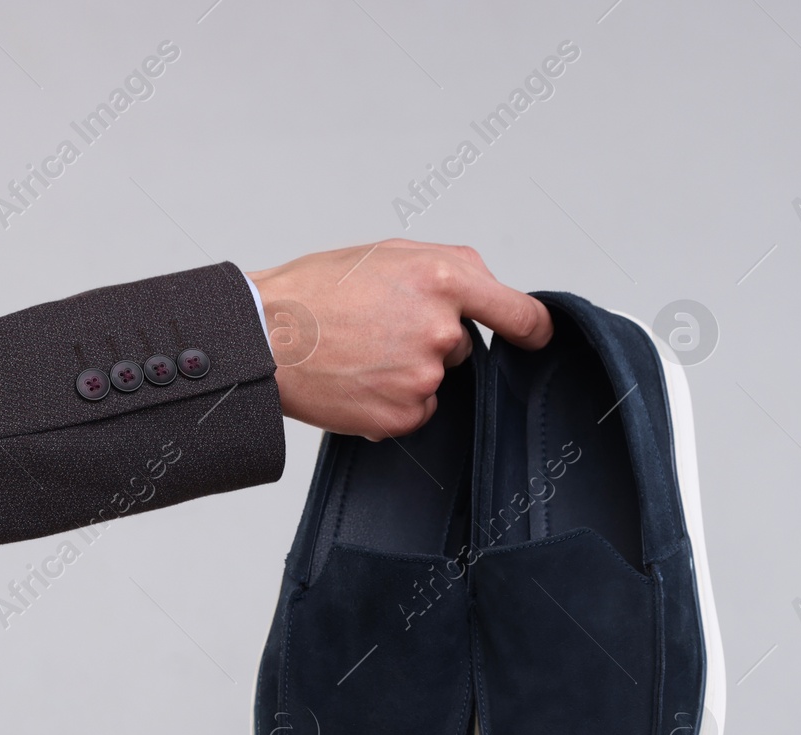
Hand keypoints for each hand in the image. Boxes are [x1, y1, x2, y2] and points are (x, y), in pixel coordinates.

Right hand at [247, 239, 552, 438]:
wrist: (263, 338)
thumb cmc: (316, 292)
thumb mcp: (389, 254)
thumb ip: (449, 268)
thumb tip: (488, 291)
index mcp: (442, 279)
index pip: (518, 312)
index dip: (532, 327)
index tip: (537, 335)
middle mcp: (441, 330)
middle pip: (463, 345)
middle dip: (432, 338)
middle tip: (379, 327)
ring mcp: (423, 377)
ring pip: (437, 378)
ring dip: (409, 370)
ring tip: (360, 352)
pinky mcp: (403, 414)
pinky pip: (416, 409)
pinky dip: (392, 400)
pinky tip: (358, 380)